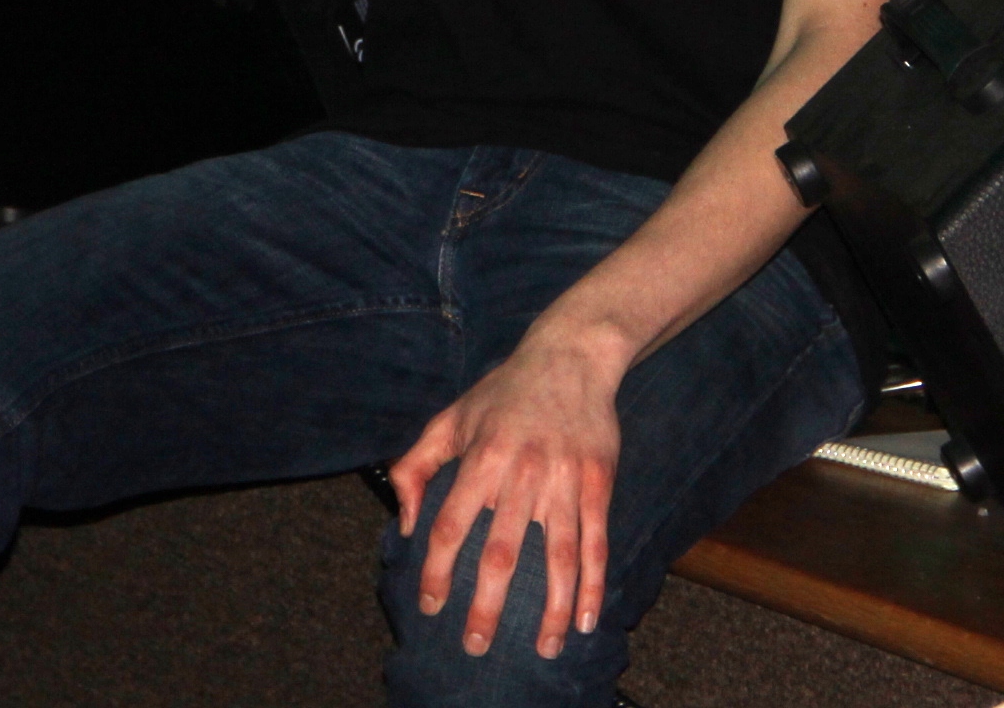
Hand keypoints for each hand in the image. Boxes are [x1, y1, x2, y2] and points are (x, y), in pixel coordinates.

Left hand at [387, 325, 624, 660]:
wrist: (572, 356)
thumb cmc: (504, 391)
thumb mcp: (450, 417)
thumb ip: (416, 466)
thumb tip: (405, 522)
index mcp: (481, 458)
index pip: (450, 525)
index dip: (436, 569)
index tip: (429, 606)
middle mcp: (522, 473)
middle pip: (501, 553)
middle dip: (487, 606)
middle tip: (476, 645)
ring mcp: (565, 480)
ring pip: (557, 557)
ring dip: (551, 609)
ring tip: (544, 649)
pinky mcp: (598, 482)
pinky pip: (595, 543)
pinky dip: (593, 584)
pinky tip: (587, 619)